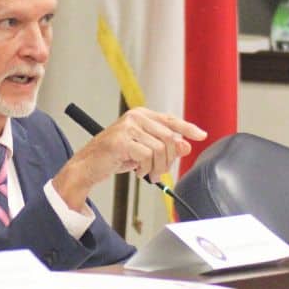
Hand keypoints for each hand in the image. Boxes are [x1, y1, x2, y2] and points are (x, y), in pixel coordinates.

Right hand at [53, 108, 206, 210]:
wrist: (87, 166)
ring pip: (160, 149)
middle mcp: (134, 117)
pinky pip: (146, 156)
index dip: (187, 128)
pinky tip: (137, 171)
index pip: (170, 120)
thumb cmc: (112, 157)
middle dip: (168, 159)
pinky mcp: (121, 140)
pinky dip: (145, 168)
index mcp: (140, 115)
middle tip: (159, 171)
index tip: (201, 135)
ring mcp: (127, 127)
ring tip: (147, 173)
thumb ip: (163, 146)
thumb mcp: (142, 151)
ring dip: (157, 167)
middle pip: (169, 137)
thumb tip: (185, 146)